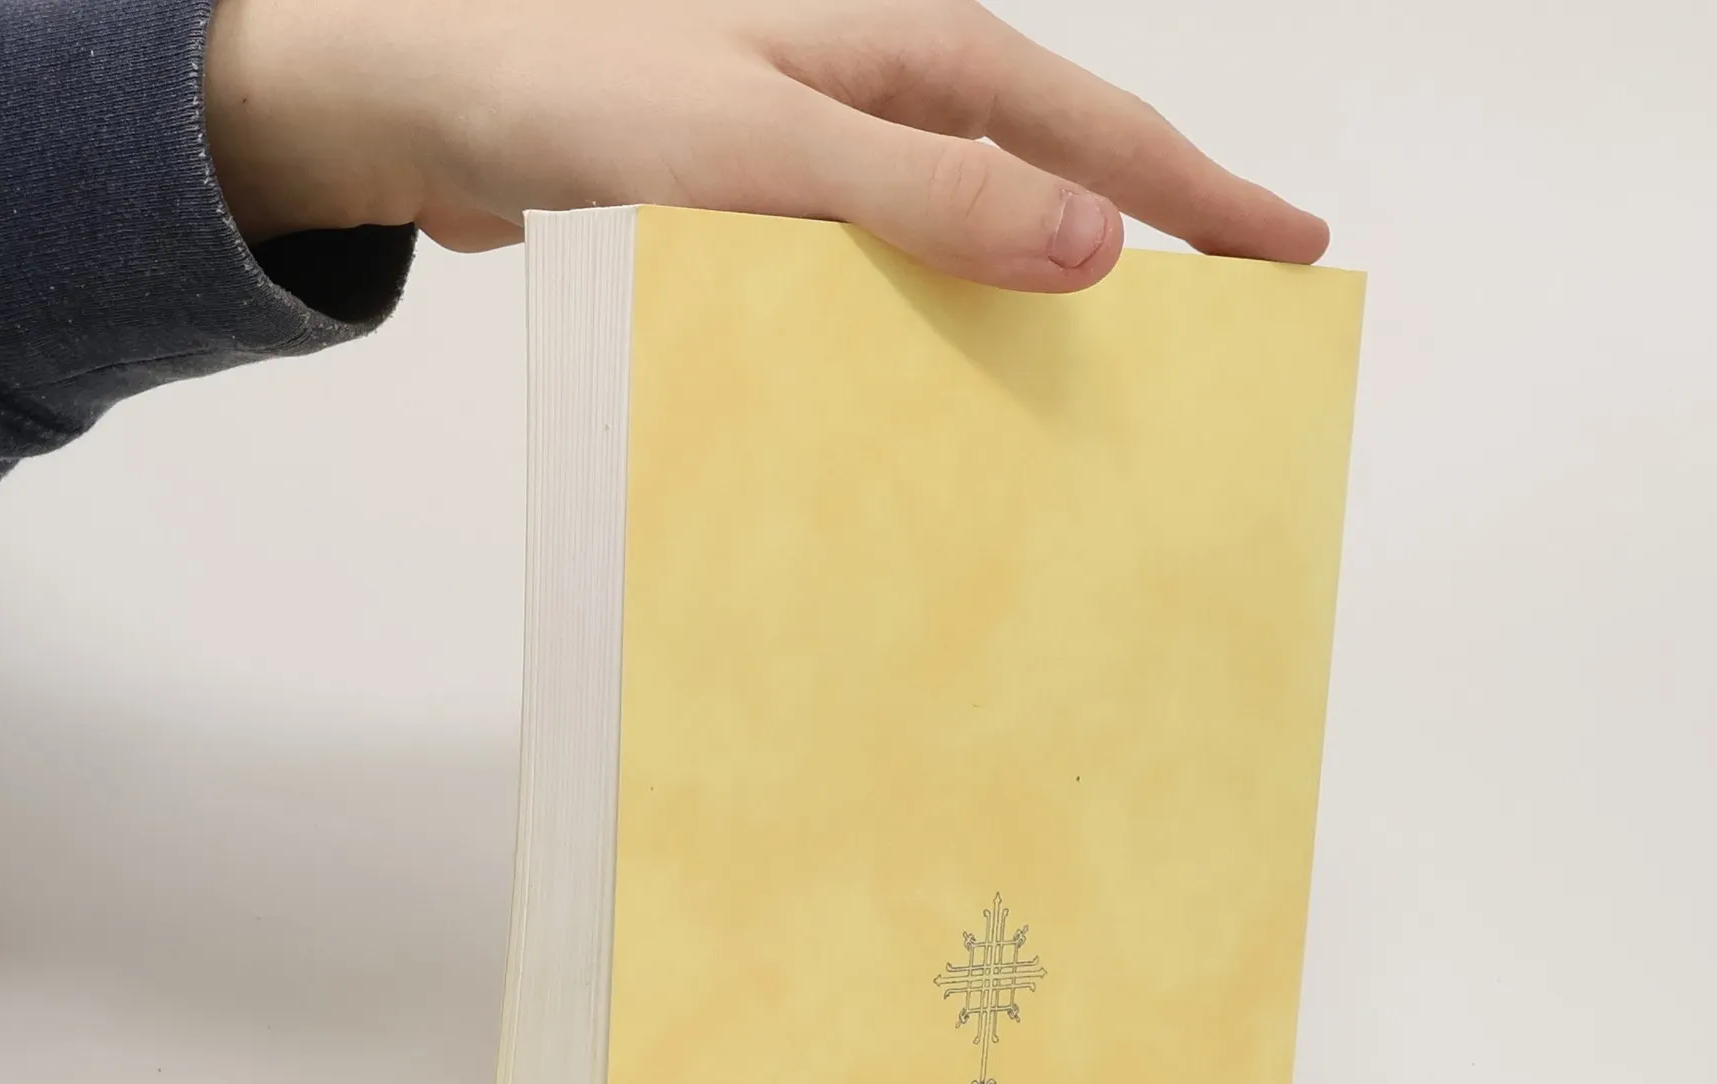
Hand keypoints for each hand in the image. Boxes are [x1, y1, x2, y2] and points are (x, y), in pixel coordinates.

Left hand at [205, 0, 1326, 293]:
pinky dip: (928, 331)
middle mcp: (880, 96)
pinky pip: (882, 277)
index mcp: (907, 54)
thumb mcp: (762, 143)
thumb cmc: (573, 87)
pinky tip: (935, 397)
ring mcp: (824, 155)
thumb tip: (1093, 243)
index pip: (1097, 129)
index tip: (1297, 252)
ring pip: (970, 236)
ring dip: (1034, 304)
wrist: (419, 99)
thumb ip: (923, 193)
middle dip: (1145, 249)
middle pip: (1054, 174)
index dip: (1203, 195)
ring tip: (1097, 394)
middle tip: (1223, 338)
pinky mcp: (766, 215)